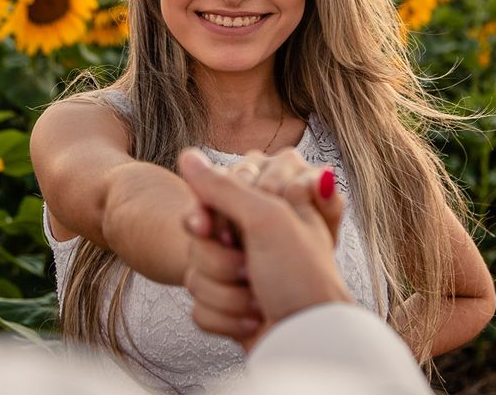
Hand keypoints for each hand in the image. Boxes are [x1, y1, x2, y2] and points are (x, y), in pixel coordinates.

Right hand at [179, 148, 353, 351]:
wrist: (309, 341)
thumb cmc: (301, 276)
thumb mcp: (266, 218)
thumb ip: (223, 185)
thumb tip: (186, 154)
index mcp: (266, 206)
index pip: (211, 197)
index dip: (213, 216)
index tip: (224, 230)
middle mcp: (252, 235)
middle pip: (199, 237)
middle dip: (222, 260)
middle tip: (251, 266)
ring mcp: (240, 270)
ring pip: (195, 272)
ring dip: (226, 292)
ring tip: (259, 296)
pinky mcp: (229, 305)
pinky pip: (199, 305)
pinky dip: (223, 317)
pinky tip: (252, 318)